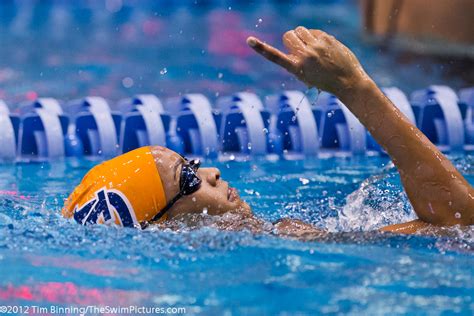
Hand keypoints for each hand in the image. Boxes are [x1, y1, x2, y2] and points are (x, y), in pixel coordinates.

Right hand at [247, 27, 367, 95]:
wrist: (347, 82)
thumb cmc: (325, 81)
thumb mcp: (306, 76)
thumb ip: (297, 60)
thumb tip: (296, 42)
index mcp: (296, 68)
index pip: (275, 57)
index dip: (261, 48)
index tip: (250, 40)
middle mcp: (304, 56)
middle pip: (288, 35)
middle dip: (291, 39)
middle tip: (299, 47)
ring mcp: (316, 46)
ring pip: (300, 30)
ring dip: (302, 35)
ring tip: (311, 47)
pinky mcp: (326, 40)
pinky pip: (314, 31)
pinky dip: (315, 36)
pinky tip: (323, 47)